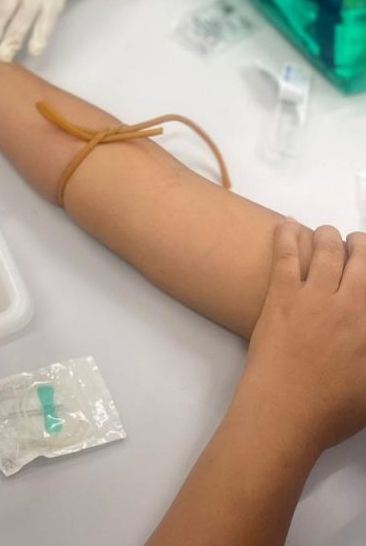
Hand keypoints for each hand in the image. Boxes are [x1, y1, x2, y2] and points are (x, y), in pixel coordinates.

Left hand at [236, 222, 365, 455]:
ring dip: (329, 237)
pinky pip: (285, 254)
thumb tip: (363, 333)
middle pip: (360, 259)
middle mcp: (348, 304)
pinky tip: (288, 223)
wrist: (284, 415)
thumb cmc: (331, 411)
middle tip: (357, 244)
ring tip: (327, 234)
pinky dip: (287, 234)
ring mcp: (312, 296)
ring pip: (325, 250)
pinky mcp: (280, 295)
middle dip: (361, 246)